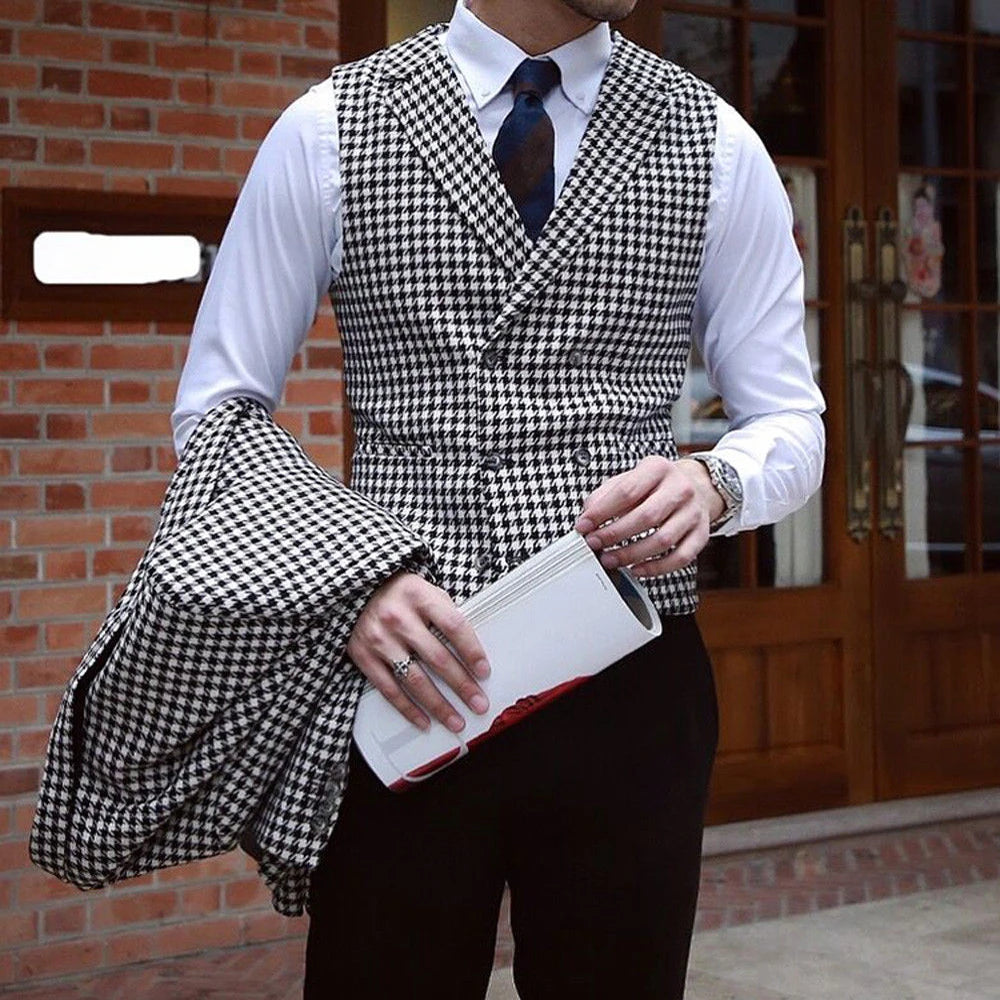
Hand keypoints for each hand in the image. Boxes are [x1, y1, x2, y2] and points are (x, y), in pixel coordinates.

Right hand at [346, 570, 491, 732]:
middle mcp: (398, 618)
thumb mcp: (423, 589)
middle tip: (478, 702)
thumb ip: (444, 612)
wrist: (352, 589)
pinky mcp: (364, 656)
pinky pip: (389, 689)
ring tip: (456, 719)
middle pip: (438, 658)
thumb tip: (470, 647)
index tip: (484, 670)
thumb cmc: (395, 591)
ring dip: (439, 705)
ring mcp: (380, 639)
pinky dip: (408, 709)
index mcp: (418, 596)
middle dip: (462, 685)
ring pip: (415, 680)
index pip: (453, 626)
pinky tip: (424, 720)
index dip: (472, 651)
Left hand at [573, 455, 725, 576]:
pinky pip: (680, 557)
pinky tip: (637, 569)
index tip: (584, 525)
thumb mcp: (629, 479)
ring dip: (631, 554)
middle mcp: (680, 488)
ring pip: (663, 540)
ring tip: (610, 559)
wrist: (695, 486)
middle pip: (646, 517)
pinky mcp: (701, 534)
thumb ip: (605, 495)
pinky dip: (656, 568)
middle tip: (595, 544)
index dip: (602, 512)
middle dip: (614, 534)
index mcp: (658, 468)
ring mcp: (693, 512)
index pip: (627, 491)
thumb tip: (587, 516)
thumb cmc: (656, 486)